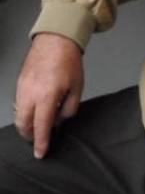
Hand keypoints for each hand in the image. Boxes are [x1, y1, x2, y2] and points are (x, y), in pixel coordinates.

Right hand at [15, 32, 83, 158]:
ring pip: (19, 115)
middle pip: (24, 125)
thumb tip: (60, 120)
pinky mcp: (19, 82)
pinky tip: (36, 107)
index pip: (41, 127)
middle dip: (31, 135)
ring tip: (40, 121)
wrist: (56, 40)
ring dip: (27, 123)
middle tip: (41, 137)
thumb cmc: (68, 61)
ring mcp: (22, 88)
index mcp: (47, 96)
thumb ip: (69, 108)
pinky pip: (19, 103)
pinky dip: (25, 110)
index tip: (41, 153)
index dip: (41, 143)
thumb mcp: (77, 87)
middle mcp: (31, 94)